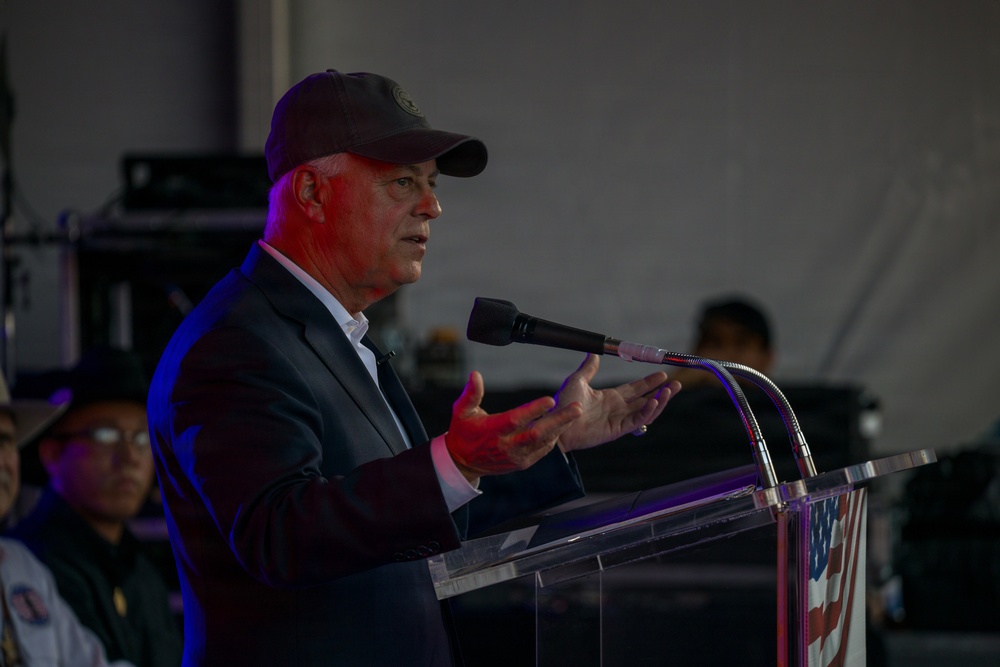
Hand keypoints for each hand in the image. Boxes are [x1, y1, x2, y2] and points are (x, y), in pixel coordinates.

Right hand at [445, 371, 583, 483]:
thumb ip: (471, 393)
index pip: (516, 419)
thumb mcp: (461, 411)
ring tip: (574, 413)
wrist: (463, 463)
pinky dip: (553, 437)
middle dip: (559, 420)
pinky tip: (562, 425)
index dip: (534, 410)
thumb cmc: (463, 432)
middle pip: (538, 432)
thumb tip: (475, 375)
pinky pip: (542, 450)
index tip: (550, 399)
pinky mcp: (522, 463)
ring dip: (560, 427)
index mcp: (493, 430)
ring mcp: (517, 456)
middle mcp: (507, 446)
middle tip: (577, 408)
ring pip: (544, 442)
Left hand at [554, 354, 679, 452]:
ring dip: (660, 402)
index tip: (662, 374)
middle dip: (663, 392)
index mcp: (611, 397)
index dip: (650, 382)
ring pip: (646, 411)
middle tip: (676, 383)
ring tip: (670, 390)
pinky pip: (637, 421)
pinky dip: (647, 411)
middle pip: (646, 400)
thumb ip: (589, 368)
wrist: (558, 423)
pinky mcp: (617, 430)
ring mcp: (619, 419)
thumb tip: (594, 352)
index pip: (636, 389)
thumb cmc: (564, 404)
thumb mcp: (577, 381)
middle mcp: (618, 408)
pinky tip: (655, 401)